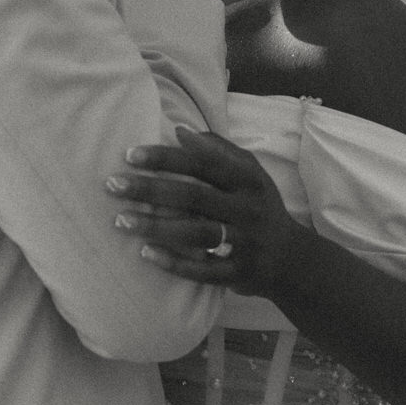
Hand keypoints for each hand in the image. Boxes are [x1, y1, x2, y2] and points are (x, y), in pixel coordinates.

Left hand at [105, 127, 299, 297]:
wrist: (293, 260)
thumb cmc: (260, 206)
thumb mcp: (252, 173)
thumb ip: (219, 150)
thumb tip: (180, 130)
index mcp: (248, 180)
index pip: (204, 163)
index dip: (167, 158)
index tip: (131, 154)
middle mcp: (247, 209)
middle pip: (193, 196)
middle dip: (150, 190)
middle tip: (112, 185)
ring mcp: (244, 243)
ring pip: (195, 233)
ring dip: (155, 226)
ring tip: (120, 221)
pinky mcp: (238, 273)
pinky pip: (203, 270)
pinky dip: (174, 263)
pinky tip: (145, 254)